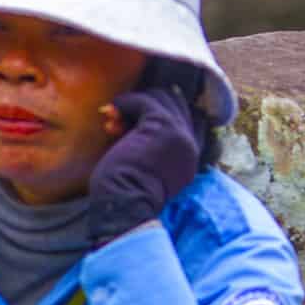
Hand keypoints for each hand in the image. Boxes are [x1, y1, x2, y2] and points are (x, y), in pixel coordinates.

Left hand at [88, 87, 206, 245]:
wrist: (126, 206)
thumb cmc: (128, 195)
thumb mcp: (151, 171)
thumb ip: (155, 148)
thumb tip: (136, 120)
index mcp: (191, 158)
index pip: (192, 119)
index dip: (168, 111)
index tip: (143, 115)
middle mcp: (190, 143)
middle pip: (176, 104)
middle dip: (150, 104)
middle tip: (128, 113)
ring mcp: (178, 133)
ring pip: (162, 98)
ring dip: (137, 102)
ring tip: (117, 114)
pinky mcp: (161, 125)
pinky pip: (144, 101)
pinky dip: (126, 102)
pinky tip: (112, 110)